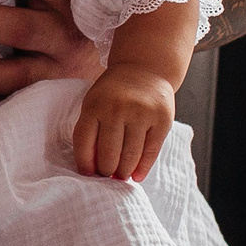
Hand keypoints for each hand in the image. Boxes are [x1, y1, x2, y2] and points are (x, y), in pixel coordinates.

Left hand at [73, 65, 174, 180]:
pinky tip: (137, 176)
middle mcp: (117, 108)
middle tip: (107, 176)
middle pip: (109, 154)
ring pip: (130, 156)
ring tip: (120, 176)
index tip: (88, 174)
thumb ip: (90, 131)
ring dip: (124, 172)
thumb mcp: (95, 103)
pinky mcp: (162, 119)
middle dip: (106, 171)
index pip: (84, 143)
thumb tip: (92, 169)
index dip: (85, 164)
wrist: (145, 68)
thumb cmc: (114, 93)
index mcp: (95, 105)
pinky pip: (151, 152)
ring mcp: (141, 113)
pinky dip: (143, 168)